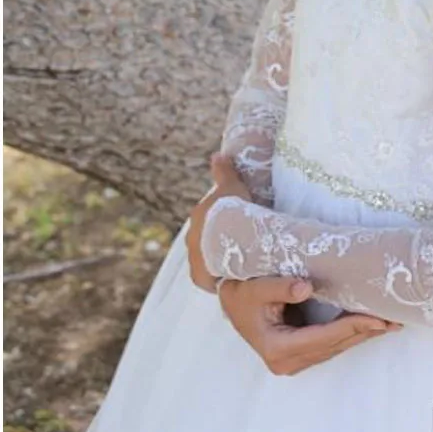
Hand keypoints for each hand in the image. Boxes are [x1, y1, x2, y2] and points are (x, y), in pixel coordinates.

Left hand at [185, 152, 251, 292]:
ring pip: (207, 254)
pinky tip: (232, 271)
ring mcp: (194, 258)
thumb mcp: (232, 186)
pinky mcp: (199, 277)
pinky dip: (219, 271)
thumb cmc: (232, 210)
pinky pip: (210, 273)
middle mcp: (190, 236)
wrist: (230, 242)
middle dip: (220, 236)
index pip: (209, 214)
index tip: (239, 218)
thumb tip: (217, 154)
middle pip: (207, 235)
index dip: (224, 215)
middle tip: (242, 237)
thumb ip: (224, 171)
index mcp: (197, 215)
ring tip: (240, 256)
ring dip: (219, 255)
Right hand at [217, 274, 402, 375]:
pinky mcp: (299, 354)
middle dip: (364, 332)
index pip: (323, 337)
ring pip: (335, 347)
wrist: (230, 302)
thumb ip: (279, 287)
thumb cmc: (241, 293)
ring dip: (361, 335)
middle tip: (394, 320)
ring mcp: (293, 361)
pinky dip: (349, 334)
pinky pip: (329, 344)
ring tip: (389, 322)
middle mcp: (287, 361)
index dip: (351, 327)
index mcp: (277, 349)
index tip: (376, 319)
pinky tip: (368, 325)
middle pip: (334, 346)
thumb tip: (306, 286)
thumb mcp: (255, 287)